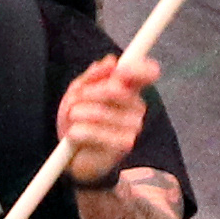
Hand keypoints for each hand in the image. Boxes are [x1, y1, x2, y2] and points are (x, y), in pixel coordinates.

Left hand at [52, 45, 156, 187]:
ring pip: (99, 111)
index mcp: (129, 89)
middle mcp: (137, 107)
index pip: (148, 72)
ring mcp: (133, 127)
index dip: (137, 68)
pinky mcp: (124, 145)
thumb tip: (110, 61)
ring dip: (76, 114)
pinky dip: (76, 132)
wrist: (71, 157)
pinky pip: (93, 131)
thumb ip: (92, 76)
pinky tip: (74, 137)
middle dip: (87, 93)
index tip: (119, 71)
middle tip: (74, 102)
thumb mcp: (77, 93)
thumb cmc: (77, 120)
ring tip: (72, 122)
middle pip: (115, 89)